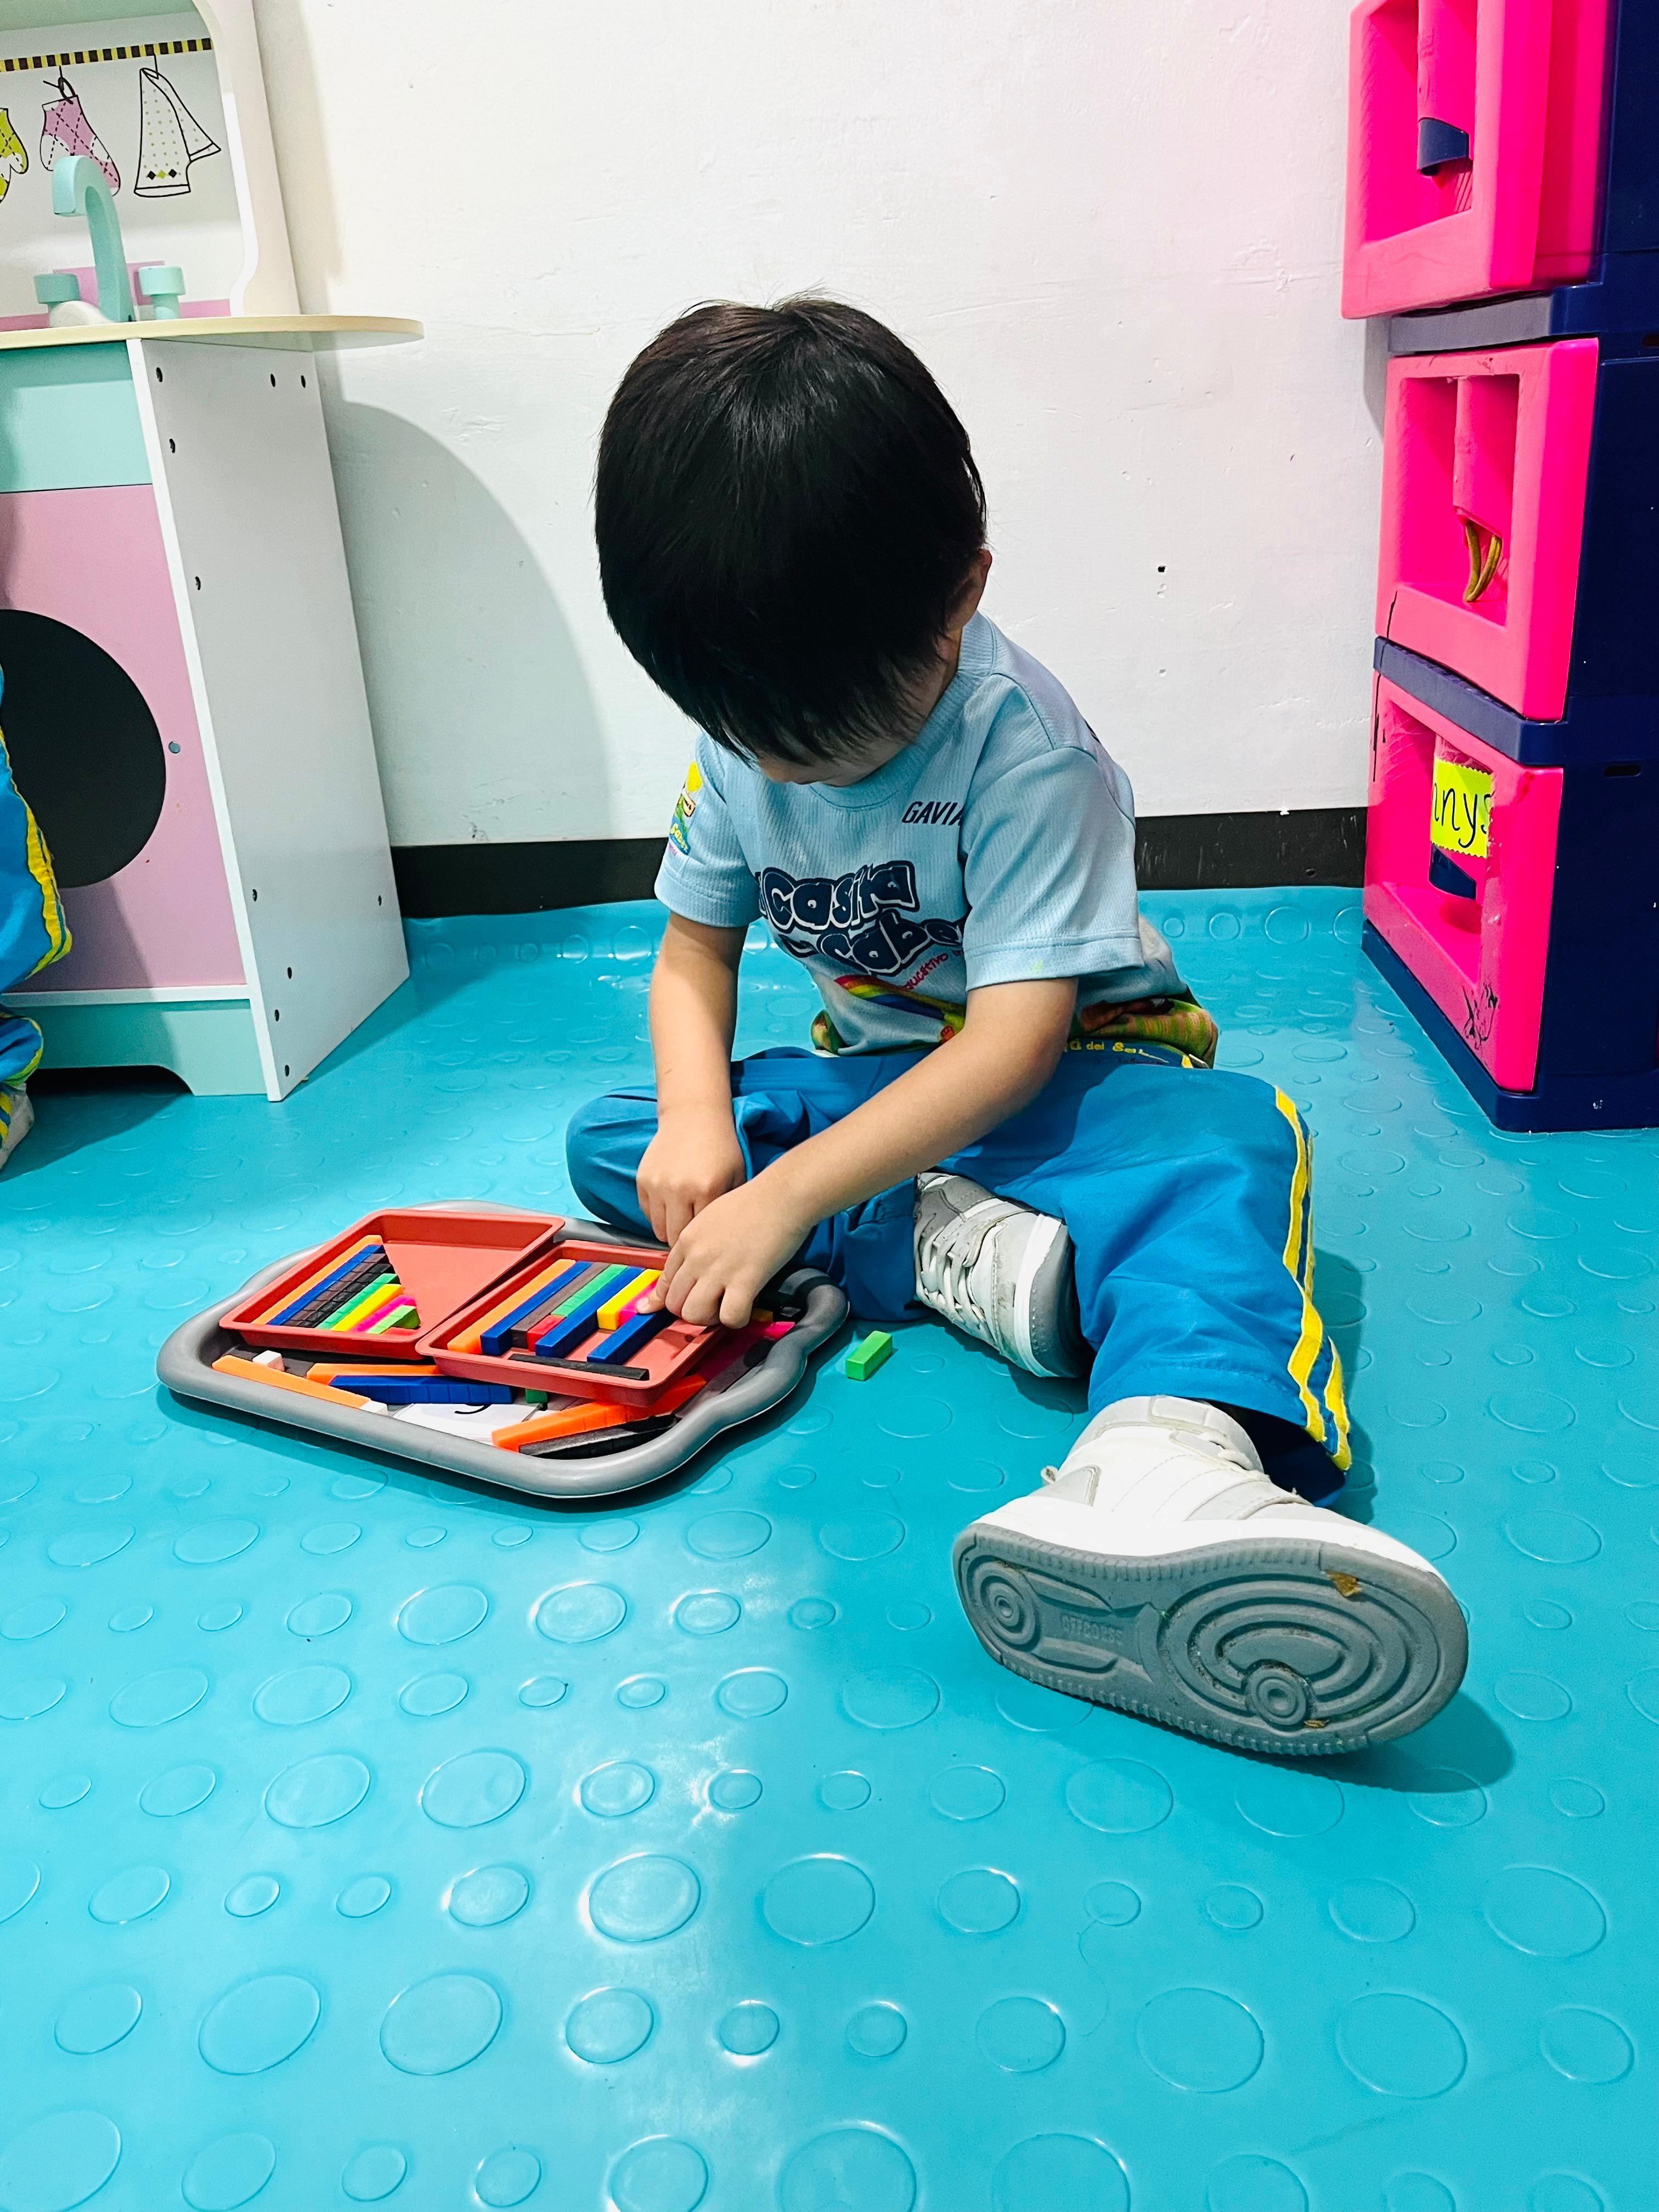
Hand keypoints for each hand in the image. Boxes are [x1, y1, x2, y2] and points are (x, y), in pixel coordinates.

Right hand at [636, 1108, 747, 1245]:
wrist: (693, 1117)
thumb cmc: (721, 1148)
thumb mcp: (737, 1176)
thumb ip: (729, 1208)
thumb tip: (721, 1240)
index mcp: (707, 1190)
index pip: (701, 1234)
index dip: (704, 1242)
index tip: (707, 1244)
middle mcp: (679, 1190)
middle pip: (676, 1237)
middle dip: (684, 1243)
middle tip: (692, 1239)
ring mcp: (658, 1185)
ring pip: (658, 1229)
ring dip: (668, 1231)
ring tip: (681, 1224)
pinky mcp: (643, 1179)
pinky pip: (647, 1212)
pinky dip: (657, 1215)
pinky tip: (670, 1207)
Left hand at [650, 1174, 811, 1328]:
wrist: (781, 1195)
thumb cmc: (753, 1203)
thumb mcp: (711, 1217)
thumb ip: (697, 1243)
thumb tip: (695, 1266)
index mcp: (687, 1240)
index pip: (665, 1282)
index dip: (669, 1299)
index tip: (674, 1306)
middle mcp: (697, 1257)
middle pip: (674, 1304)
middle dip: (690, 1311)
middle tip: (711, 1305)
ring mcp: (719, 1269)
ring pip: (694, 1315)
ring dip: (709, 1318)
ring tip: (726, 1306)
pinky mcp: (745, 1280)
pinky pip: (730, 1317)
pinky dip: (737, 1319)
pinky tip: (745, 1307)